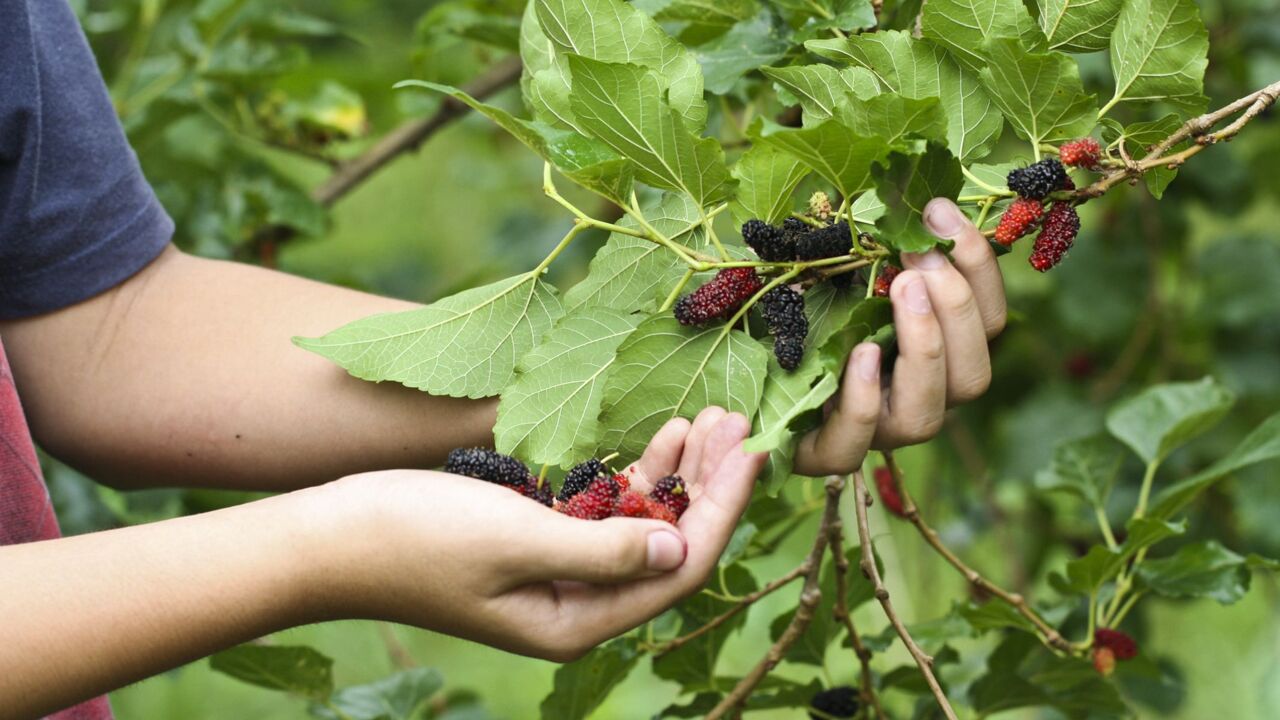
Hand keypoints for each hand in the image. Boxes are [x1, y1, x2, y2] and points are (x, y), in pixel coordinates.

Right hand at [309, 408, 764, 660]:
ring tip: (708, 418)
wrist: (330, 535)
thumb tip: (682, 548)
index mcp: (578, 620)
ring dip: (676, 473)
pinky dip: (633, 475)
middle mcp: (577, 604)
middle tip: (737, 421)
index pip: (679, 566)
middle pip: (670, 543)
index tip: (753, 449)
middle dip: (708, 485)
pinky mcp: (536, 540)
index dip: (723, 508)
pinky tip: (659, 438)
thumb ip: (604, 547)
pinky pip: (604, 509)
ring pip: (641, 522)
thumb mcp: (516, 539)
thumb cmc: (415, 537)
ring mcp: (557, 573)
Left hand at [793, 198, 1006, 474]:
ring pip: (927, 415)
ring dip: (924, 347)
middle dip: (955, 309)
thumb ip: (874, 242)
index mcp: (934, 353)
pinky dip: (862, 397)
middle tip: (918, 258)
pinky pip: (853, 443)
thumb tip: (910, 190)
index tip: (941, 212)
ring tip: (901, 289)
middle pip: (973, 375)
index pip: (986, 323)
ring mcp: (872, 433)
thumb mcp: (834, 266)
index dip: (978, 268)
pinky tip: (860, 351)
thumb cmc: (793, 306)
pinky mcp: (819, 453)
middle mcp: (914, 398)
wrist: (726, 368)